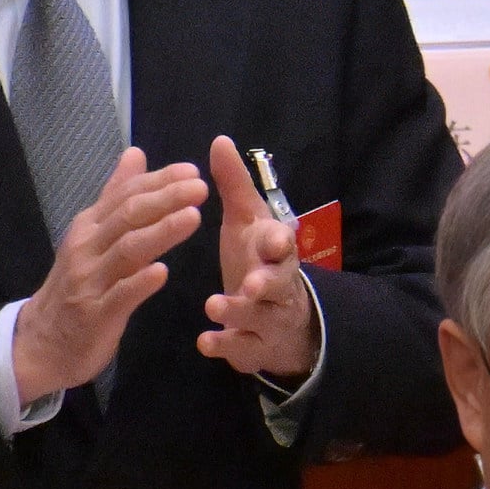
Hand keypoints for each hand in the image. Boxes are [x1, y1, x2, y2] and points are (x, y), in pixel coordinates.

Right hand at [12, 150, 205, 402]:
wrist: (42, 343)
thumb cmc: (78, 284)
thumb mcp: (93, 236)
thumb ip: (116, 196)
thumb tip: (136, 153)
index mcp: (90, 226)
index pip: (126, 194)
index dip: (159, 181)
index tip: (193, 170)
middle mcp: (87, 247)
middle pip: (128, 216)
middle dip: (166, 199)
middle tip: (200, 188)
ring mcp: (89, 281)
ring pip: (127, 250)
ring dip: (161, 232)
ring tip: (193, 218)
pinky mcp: (94, 314)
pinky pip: (119, 296)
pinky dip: (140, 283)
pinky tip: (163, 273)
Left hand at [198, 136, 321, 379]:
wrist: (283, 316)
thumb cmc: (258, 259)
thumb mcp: (247, 221)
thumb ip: (233, 185)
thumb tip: (219, 140)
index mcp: (275, 252)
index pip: (283, 245)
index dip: (279, 242)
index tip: (272, 239)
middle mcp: (277, 284)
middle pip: (279, 283)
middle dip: (266, 283)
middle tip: (250, 284)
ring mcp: (268, 318)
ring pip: (259, 318)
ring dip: (239, 312)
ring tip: (214, 304)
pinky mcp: (254, 346)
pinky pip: (242, 348)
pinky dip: (227, 345)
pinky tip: (206, 342)